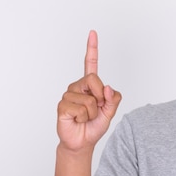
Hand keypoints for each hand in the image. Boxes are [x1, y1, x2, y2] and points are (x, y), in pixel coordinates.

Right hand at [57, 30, 121, 151]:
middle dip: (100, 97)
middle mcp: (77, 87)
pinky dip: (83, 118)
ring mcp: (68, 95)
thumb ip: (113, 100)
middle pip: (94, 80)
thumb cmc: (94, 126)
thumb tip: (108, 88)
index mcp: (89, 86)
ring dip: (92, 113)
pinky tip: (77, 120)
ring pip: (89, 100)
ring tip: (85, 118)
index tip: (92, 33)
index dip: (92, 48)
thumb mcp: (110, 112)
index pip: (90, 64)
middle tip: (95, 109)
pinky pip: (80, 109)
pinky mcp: (62, 106)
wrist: (82, 143)